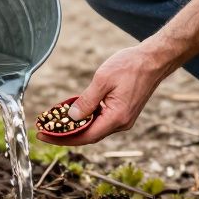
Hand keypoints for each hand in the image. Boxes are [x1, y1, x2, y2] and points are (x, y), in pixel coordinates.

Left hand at [37, 44, 169, 145]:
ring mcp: (123, 119)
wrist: (154, 60)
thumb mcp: (103, 80)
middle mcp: (121, 123)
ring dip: (75, 127)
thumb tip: (71, 118)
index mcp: (116, 118)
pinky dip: (86, 119)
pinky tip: (73, 113)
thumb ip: (86, 101)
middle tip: (44, 130)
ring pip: (95, 129)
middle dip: (65, 135)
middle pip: (89, 136)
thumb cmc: (130, 66)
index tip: (43, 135)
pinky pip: (101, 121)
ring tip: (54, 122)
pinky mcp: (124, 113)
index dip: (62, 138)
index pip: (85, 136)